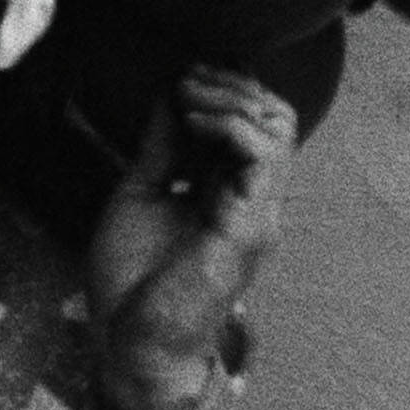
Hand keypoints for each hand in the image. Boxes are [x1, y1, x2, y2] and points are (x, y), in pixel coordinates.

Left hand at [85, 65, 296, 409]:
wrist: (130, 337)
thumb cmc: (133, 276)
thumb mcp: (143, 188)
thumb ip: (163, 144)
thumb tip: (171, 91)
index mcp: (232, 190)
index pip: (257, 119)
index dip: (227, 84)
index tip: (183, 72)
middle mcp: (254, 198)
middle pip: (277, 115)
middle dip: (233, 82)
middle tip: (188, 78)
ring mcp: (257, 211)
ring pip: (279, 127)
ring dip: (230, 96)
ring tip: (187, 96)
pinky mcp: (250, 226)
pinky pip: (264, 156)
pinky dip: (229, 125)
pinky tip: (191, 121)